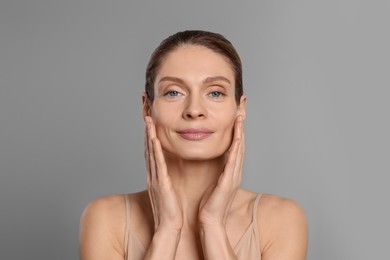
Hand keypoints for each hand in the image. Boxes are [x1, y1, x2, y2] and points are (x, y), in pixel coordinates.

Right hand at [144, 116, 182, 231]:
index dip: (150, 135)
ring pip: (151, 152)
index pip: (152, 151)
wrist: (169, 226)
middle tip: (146, 114)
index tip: (150, 122)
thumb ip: (165, 178)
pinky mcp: (160, 183)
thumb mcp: (167, 190)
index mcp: (155, 175)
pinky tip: (154, 139)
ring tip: (148, 120)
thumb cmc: (170, 209)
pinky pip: (158, 164)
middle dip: (147, 130)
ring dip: (149, 135)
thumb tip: (167, 170)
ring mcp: (155, 178)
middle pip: (148, 148)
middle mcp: (152, 174)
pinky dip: (155, 150)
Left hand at [198, 116, 244, 226]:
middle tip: (241, 113)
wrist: (210, 220)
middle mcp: (235, 172)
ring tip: (240, 119)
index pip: (235, 148)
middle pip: (240, 146)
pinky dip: (236, 149)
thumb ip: (217, 172)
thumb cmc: (210, 203)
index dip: (237, 133)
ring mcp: (234, 176)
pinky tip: (237, 138)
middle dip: (241, 129)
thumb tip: (214, 162)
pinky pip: (233, 162)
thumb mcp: (214, 183)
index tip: (235, 118)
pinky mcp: (229, 182)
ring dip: (240, 134)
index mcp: (230, 172)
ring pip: (239, 151)